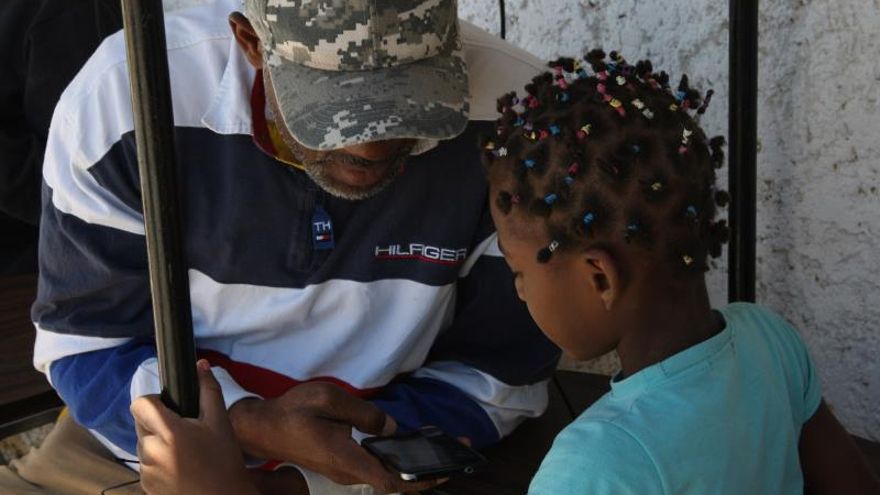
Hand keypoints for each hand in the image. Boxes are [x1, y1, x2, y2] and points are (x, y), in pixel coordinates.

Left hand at [131, 360, 259, 494]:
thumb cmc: (224, 462)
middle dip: (158, 424)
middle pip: (142, 423)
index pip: (140, 404)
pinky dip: (159, 462)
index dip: (153, 401)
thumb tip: (200, 366)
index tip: (170, 408)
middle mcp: (151, 451)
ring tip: (186, 453)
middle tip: (186, 433)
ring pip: (144, 444)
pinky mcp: (145, 486)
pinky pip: (146, 464)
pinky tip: (181, 469)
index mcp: (169, 433)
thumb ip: (208, 390)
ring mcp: (146, 471)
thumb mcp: (220, 423)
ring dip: (158, 443)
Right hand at [229, 382, 446, 493]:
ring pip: (387, 474)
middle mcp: (348, 471)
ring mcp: (345, 471)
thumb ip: (364, 414)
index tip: (443, 471)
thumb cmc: (291, 411)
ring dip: (414, 463)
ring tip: (443, 445)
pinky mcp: (343, 464)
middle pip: (395, 481)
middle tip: (458, 450)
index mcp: (346, 458)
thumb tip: (391, 428)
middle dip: (428, 469)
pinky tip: (412, 442)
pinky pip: (376, 466)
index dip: (419, 481)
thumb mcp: (328, 399)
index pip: (389, 481)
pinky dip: (398, 458)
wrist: (261, 428)